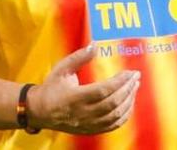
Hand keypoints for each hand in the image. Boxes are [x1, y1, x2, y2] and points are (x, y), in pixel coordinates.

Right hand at [25, 45, 139, 135]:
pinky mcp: (90, 130)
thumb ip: (79, 57)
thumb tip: (95, 45)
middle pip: (112, 103)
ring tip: (134, 87)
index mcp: (75, 97)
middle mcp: (83, 113)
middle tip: (136, 76)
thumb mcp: (61, 69)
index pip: (103, 90)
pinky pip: (112, 126)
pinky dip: (124, 116)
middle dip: (128, 89)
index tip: (130, 72)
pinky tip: (129, 104)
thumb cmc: (51, 88)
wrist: (40, 111)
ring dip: (129, 101)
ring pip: (114, 116)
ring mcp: (87, 124)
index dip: (120, 82)